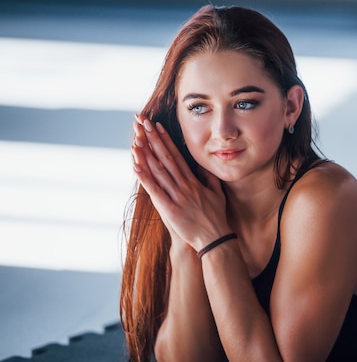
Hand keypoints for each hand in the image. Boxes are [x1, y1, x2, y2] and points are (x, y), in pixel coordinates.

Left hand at [131, 115, 230, 250]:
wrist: (215, 239)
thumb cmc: (215, 217)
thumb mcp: (216, 193)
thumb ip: (208, 178)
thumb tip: (201, 166)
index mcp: (193, 181)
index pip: (177, 156)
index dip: (166, 140)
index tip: (157, 126)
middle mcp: (184, 185)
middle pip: (166, 158)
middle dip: (153, 139)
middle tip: (142, 122)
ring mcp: (177, 196)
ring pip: (159, 171)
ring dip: (146, 154)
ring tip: (136, 138)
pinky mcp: (170, 209)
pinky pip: (155, 191)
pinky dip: (145, 178)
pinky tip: (135, 166)